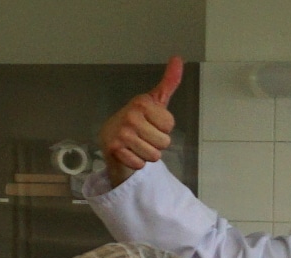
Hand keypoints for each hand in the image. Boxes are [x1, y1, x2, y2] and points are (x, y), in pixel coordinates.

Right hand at [100, 57, 182, 186]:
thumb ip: (168, 83)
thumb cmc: (139, 120)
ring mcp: (121, 133)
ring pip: (154, 155)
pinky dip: (137, 163)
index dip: (164, 128)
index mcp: (142, 102)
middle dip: (157, 144)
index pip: (170, 125)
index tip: (151, 123)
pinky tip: (129, 153)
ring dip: (148, 154)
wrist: (112, 139)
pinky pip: (140, 164)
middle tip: (143, 136)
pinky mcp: (114, 150)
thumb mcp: (155, 101)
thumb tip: (178, 58)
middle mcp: (130, 115)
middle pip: (164, 142)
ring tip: (137, 145)